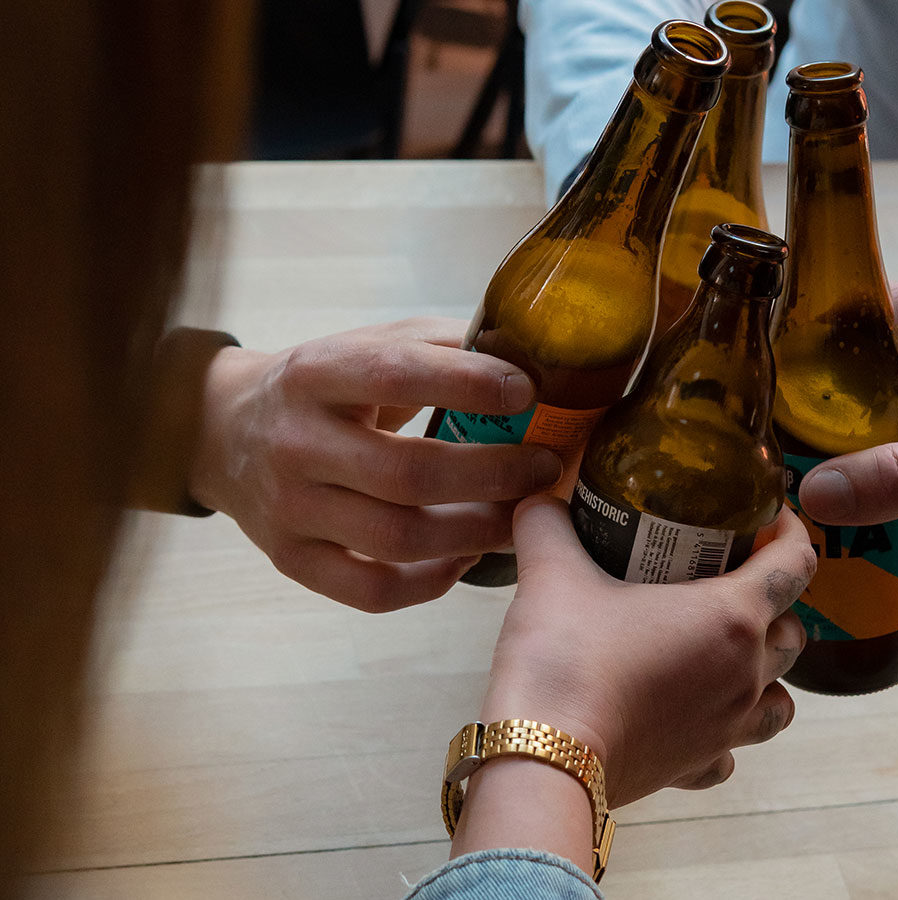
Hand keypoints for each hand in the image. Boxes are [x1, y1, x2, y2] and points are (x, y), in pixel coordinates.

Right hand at [187, 318, 562, 610]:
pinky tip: (466, 556)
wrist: (224, 431)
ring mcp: (289, 509)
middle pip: (408, 473)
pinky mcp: (292, 561)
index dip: (469, 384)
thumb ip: (441, 347)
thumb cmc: (325, 387)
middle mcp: (296, 442)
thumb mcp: (368, 344)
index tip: (527, 392)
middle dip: (493, 474)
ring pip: (397, 538)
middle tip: (544, 468)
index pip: (396, 374)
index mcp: (316, 373)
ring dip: (476, 532)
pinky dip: (431, 582)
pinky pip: (372, 591)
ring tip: (520, 518)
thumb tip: (529, 358)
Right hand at [483, 495, 812, 808]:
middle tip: (731, 581)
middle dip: (776, 604)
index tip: (770, 518)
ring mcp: (727, 727)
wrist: (544, 757)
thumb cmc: (564, 661)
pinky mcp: (697, 766)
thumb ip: (548, 525)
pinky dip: (726, 732)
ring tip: (730, 654)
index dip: (791, 533)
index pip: (794, 564)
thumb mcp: (552, 574)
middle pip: (792, 632)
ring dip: (766, 672)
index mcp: (730, 617)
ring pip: (780, 698)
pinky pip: (733, 751)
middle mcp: (744, 674)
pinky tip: (696, 716)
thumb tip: (537, 500)